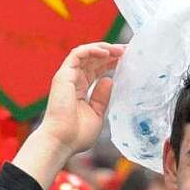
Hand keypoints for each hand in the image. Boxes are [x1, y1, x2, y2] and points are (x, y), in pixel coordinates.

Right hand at [14, 43, 124, 187]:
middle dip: (111, 52)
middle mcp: (73, 81)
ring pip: (85, 53)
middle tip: (128, 50)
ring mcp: (67, 77)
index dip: (111, 62)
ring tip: (120, 49)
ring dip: (103, 48)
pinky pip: (77, 55)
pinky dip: (92, 50)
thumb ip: (102, 97)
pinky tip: (107, 53)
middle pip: (92, 59)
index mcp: (80, 89)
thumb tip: (109, 79)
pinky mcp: (63, 75)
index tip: (127, 59)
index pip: (96, 69)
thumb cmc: (76, 134)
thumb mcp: (97, 114)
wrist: (62, 141)